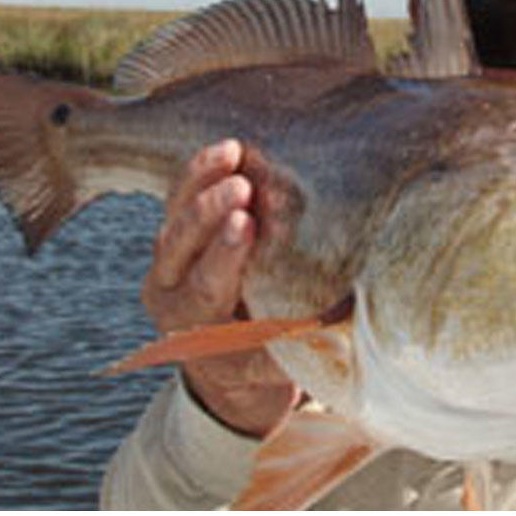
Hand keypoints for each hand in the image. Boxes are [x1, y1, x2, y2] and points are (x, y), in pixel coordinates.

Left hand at [141, 140, 298, 436]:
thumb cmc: (264, 365)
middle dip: (209, 212)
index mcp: (192, 330)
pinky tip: (230, 149)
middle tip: (241, 185)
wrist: (226, 366)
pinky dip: (200, 173)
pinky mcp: (175, 236)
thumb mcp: (279, 366)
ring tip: (232, 151)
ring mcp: (166, 262)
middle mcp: (170, 294)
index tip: (246, 223)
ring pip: (174, 216)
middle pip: (179, 247)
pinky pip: (179, 199)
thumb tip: (350, 311)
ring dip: (202, 181)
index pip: (204, 287)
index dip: (224, 254)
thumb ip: (303, 341)